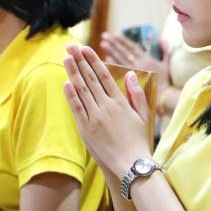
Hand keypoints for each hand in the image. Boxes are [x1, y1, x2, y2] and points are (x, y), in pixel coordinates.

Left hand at [63, 45, 151, 176]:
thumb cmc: (139, 140)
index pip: (104, 75)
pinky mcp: (86, 129)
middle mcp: (106, 107)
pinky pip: (77, 109)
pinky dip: (71, 95)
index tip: (86, 48)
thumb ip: (137, 93)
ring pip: (81, 91)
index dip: (94, 61)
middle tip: (71, 46)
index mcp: (121, 102)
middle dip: (80, 61)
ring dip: (73, 73)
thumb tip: (130, 74)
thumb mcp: (144, 115)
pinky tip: (66, 83)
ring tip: (66, 58)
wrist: (131, 164)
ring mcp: (95, 118)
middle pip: (90, 79)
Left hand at [100, 32, 166, 78]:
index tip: (116, 34)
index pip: (133, 48)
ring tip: (103, 44)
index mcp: (147, 61)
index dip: (124, 40)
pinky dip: (112, 64)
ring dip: (111, 52)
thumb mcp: (166, 64)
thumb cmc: (165, 80)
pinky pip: (119, 72)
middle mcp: (139, 66)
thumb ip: (164, 50)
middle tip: (105, 36)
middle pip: (124, 53)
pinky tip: (106, 59)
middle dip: (114, 43)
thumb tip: (162, 37)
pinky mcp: (129, 83)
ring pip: (120, 61)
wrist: (164, 98)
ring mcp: (133, 74)